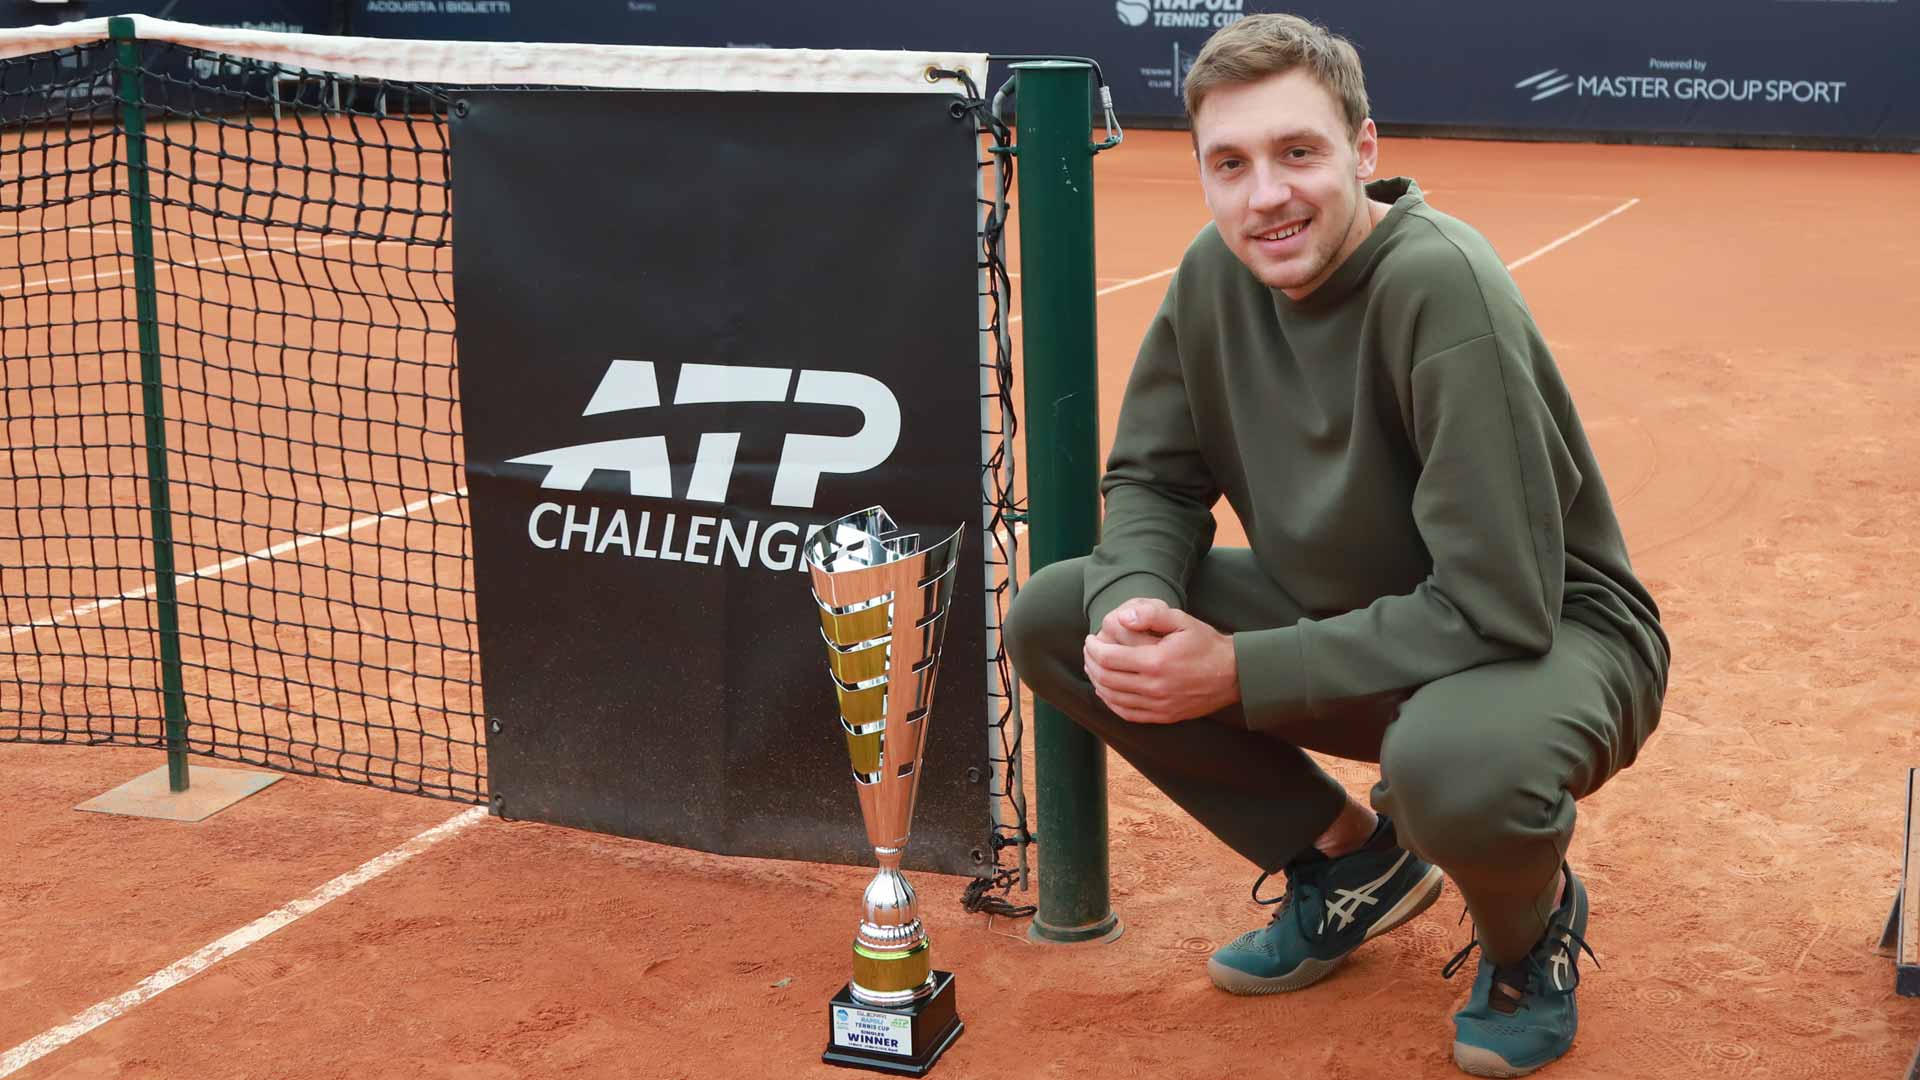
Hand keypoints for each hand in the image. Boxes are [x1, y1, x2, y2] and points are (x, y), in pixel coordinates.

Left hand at [1082, 599, 1239, 723]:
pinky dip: (1111, 703)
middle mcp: (1154, 687)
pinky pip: (1128, 714)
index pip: (1109, 658)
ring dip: (1097, 683)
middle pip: (1107, 679)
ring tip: (1094, 668)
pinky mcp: (1163, 716)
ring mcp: (1159, 705)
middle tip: (1089, 651)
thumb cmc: (1205, 644)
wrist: (1233, 674)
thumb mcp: (1182, 621)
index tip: (1090, 639)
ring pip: (1113, 698)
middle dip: (1092, 663)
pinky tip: (1107, 691)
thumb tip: (1122, 616)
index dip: (1093, 648)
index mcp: (1156, 662)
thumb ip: (1151, 615)